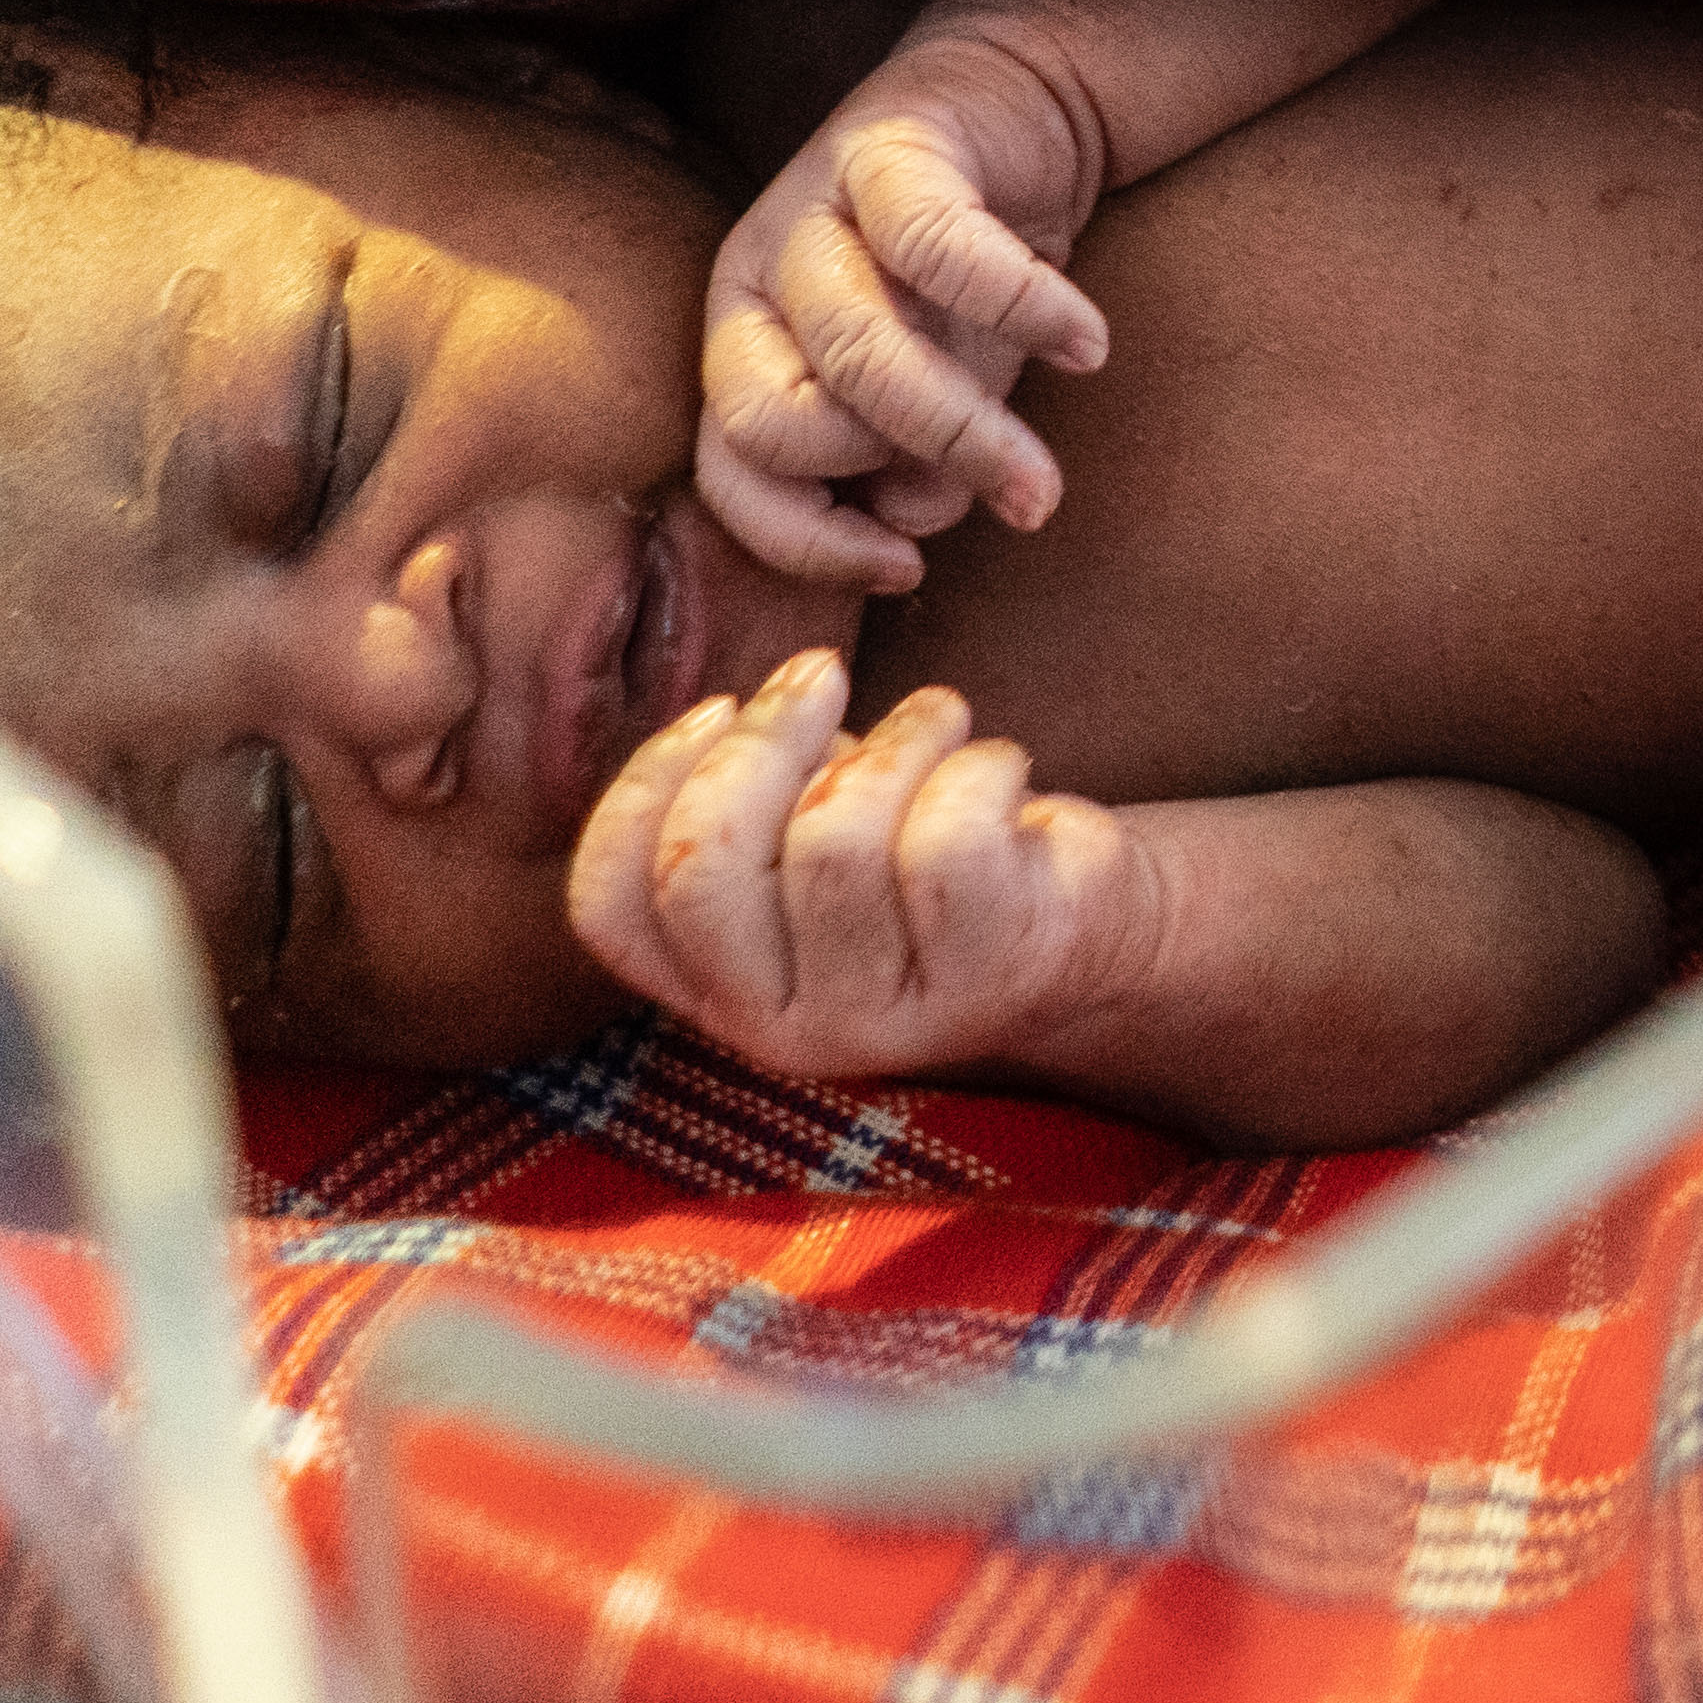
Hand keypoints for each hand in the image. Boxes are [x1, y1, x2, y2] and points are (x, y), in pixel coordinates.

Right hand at [568, 658, 1149, 1085]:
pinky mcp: (986, 981)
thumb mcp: (813, 834)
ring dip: (895, 740)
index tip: (717, 707)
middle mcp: (780, 1031)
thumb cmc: (927, 853)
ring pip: (834, 839)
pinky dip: (978, 764)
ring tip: (939, 722)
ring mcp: (883, 1022)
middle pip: (704, 866)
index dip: (644, 786)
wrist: (1093, 922)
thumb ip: (745, 799)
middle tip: (823, 672)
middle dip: (761, 738)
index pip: (609, 906)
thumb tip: (722, 717)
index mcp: (715, 992)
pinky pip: (948, 838)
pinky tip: (997, 766)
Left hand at [696, 10, 1108, 587]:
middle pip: (777, 420)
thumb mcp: (944, 390)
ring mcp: (811, 211)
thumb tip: (916, 519)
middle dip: (889, 479)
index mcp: (747, 352)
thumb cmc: (961, 281)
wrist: (1013, 113)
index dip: (809, 544)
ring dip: (963, 428)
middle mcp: (754, 284)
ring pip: (852, 350)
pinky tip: (1087, 347)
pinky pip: (937, 246)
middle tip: (995, 495)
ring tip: (1047, 468)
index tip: (907, 571)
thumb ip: (917, 465)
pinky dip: (1022, 311)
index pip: (731, 475)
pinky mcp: (887, 151)